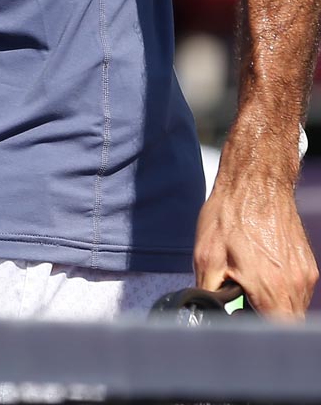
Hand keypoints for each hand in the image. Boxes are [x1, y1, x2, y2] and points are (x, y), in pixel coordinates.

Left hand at [195, 157, 317, 319]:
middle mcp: (295, 286)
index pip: (275, 331)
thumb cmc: (229, 216)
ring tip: (247, 283)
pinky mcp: (307, 265)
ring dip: (272, 304)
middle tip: (239, 304)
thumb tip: (206, 313)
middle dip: (263, 319)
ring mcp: (305, 275)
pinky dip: (279, 290)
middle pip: (285, 322)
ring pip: (293, 307)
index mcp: (271, 288)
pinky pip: (296, 289)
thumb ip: (210, 293)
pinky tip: (259, 271)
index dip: (256, 332)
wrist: (255, 183)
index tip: (239, 321)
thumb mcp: (206, 257)